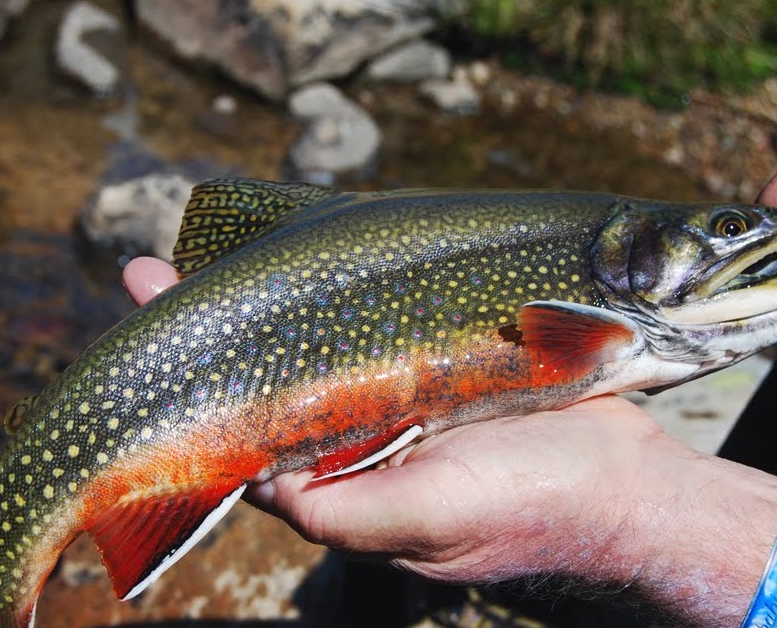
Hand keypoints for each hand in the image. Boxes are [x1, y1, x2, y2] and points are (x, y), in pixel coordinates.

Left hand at [121, 256, 776, 625]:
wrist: (630, 486)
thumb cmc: (530, 509)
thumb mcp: (424, 518)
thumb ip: (341, 510)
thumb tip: (256, 484)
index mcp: (342, 486)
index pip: (241, 435)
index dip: (187, 385)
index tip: (146, 320)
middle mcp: (362, 445)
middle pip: (269, 384)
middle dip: (214, 332)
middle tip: (156, 272)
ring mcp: (401, 403)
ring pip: (317, 353)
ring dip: (269, 309)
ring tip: (213, 258)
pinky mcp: (442, 369)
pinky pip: (375, 332)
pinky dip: (339, 303)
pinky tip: (311, 268)